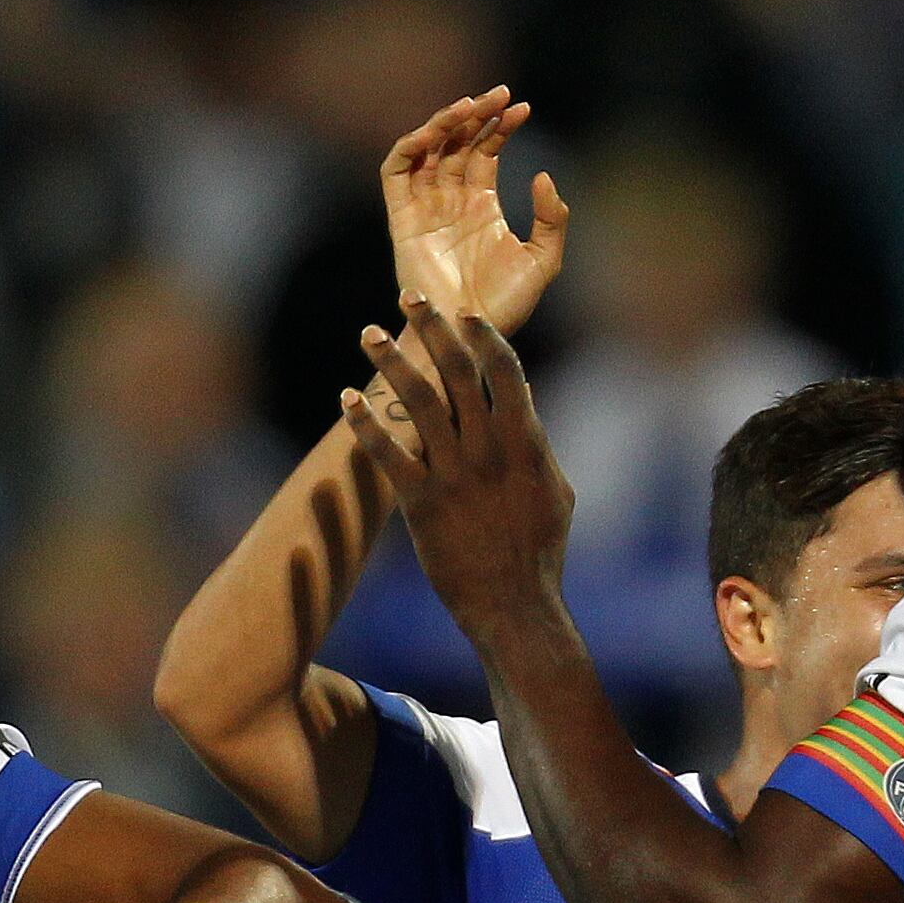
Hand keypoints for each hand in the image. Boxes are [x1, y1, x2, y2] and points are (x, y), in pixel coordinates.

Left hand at [344, 294, 574, 647]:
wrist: (515, 605)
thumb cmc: (540, 553)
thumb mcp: (556, 493)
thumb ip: (538, 449)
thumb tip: (527, 410)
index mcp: (527, 443)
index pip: (506, 373)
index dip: (484, 337)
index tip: (464, 312)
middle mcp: (491, 451)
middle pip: (459, 373)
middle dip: (434, 330)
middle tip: (410, 297)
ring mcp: (456, 474)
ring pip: (420, 403)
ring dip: (393, 363)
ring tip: (368, 333)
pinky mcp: (423, 502)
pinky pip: (389, 453)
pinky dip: (366, 423)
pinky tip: (347, 399)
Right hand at [383, 86, 568, 339]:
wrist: (470, 333)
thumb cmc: (506, 305)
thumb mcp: (543, 260)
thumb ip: (551, 219)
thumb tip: (541, 174)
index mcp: (482, 204)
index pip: (486, 150)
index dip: (501, 126)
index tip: (522, 107)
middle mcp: (451, 199)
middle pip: (458, 142)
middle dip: (477, 115)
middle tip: (500, 94)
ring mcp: (425, 205)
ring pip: (429, 149)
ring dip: (446, 123)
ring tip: (472, 106)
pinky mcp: (402, 217)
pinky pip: (396, 171)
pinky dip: (411, 146)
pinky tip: (435, 132)